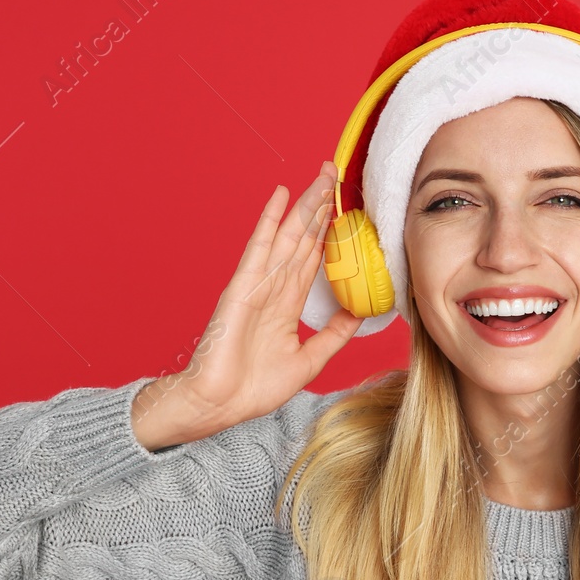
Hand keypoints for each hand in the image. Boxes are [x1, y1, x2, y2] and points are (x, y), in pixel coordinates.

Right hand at [132, 160, 362, 449]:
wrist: (219, 404)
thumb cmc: (253, 388)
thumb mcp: (309, 361)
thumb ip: (333, 335)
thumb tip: (360, 313)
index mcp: (287, 304)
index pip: (313, 258)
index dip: (329, 232)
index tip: (346, 208)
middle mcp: (274, 288)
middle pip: (303, 238)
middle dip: (320, 207)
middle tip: (335, 175)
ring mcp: (258, 285)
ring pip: (288, 235)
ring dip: (305, 205)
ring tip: (321, 177)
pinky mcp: (242, 287)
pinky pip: (260, 247)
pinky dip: (270, 221)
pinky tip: (281, 197)